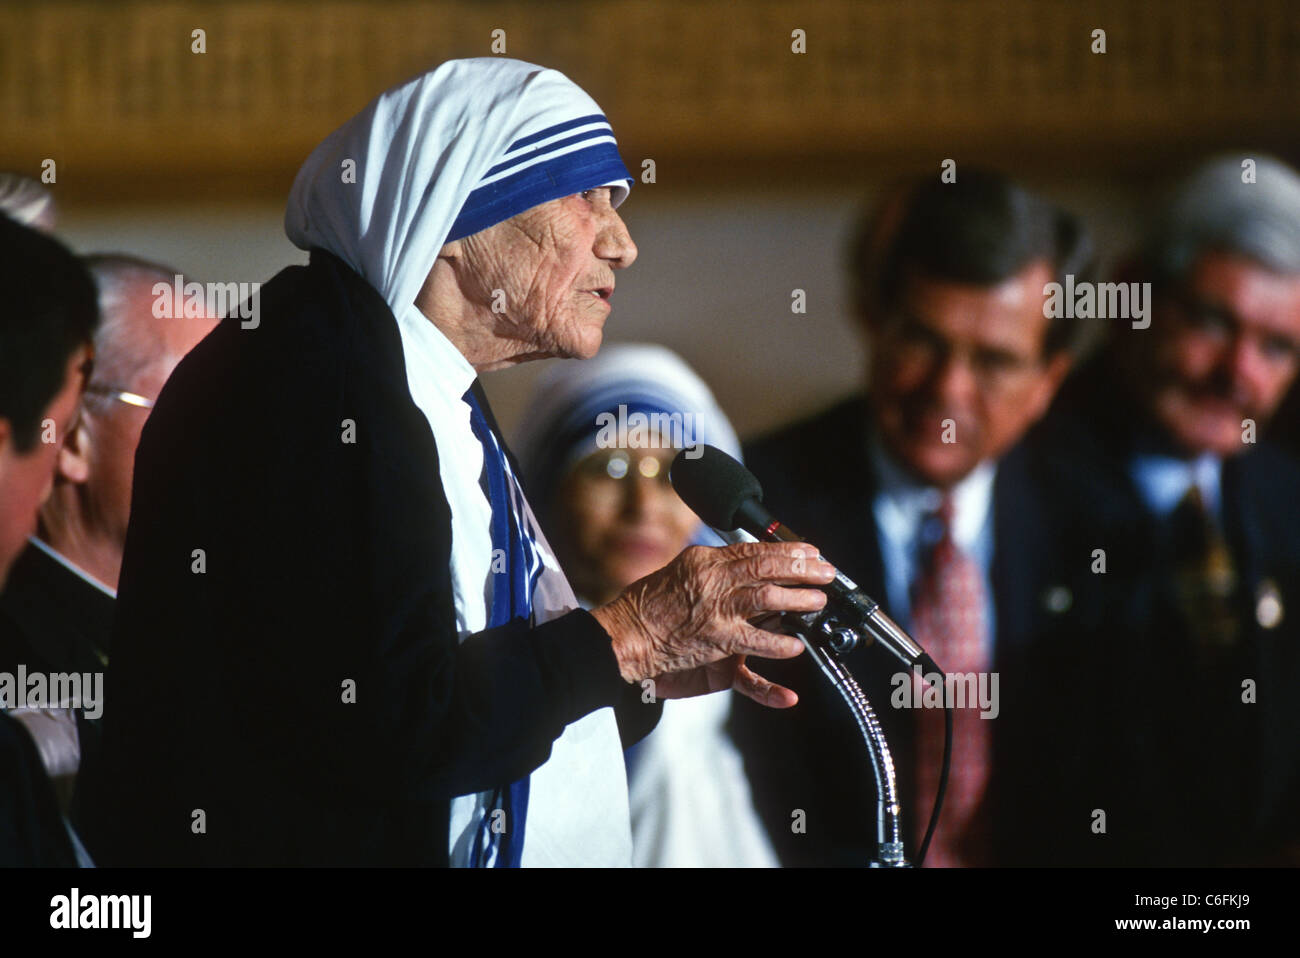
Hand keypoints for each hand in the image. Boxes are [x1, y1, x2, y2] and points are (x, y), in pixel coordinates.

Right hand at [590, 542, 833, 707]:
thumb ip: (710, 569)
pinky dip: (777, 643)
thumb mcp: (679, 572)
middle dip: (800, 568)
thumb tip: (740, 564)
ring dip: (798, 598)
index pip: (752, 550)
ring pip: (767, 596)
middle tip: (826, 570)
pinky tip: (795, 645)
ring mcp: (715, 609)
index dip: (785, 550)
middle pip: (765, 567)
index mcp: (703, 560)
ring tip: (820, 600)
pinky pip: (754, 640)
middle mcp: (711, 579)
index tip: (809, 550)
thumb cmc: (646, 607)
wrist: (623, 635)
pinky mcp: (715, 639)